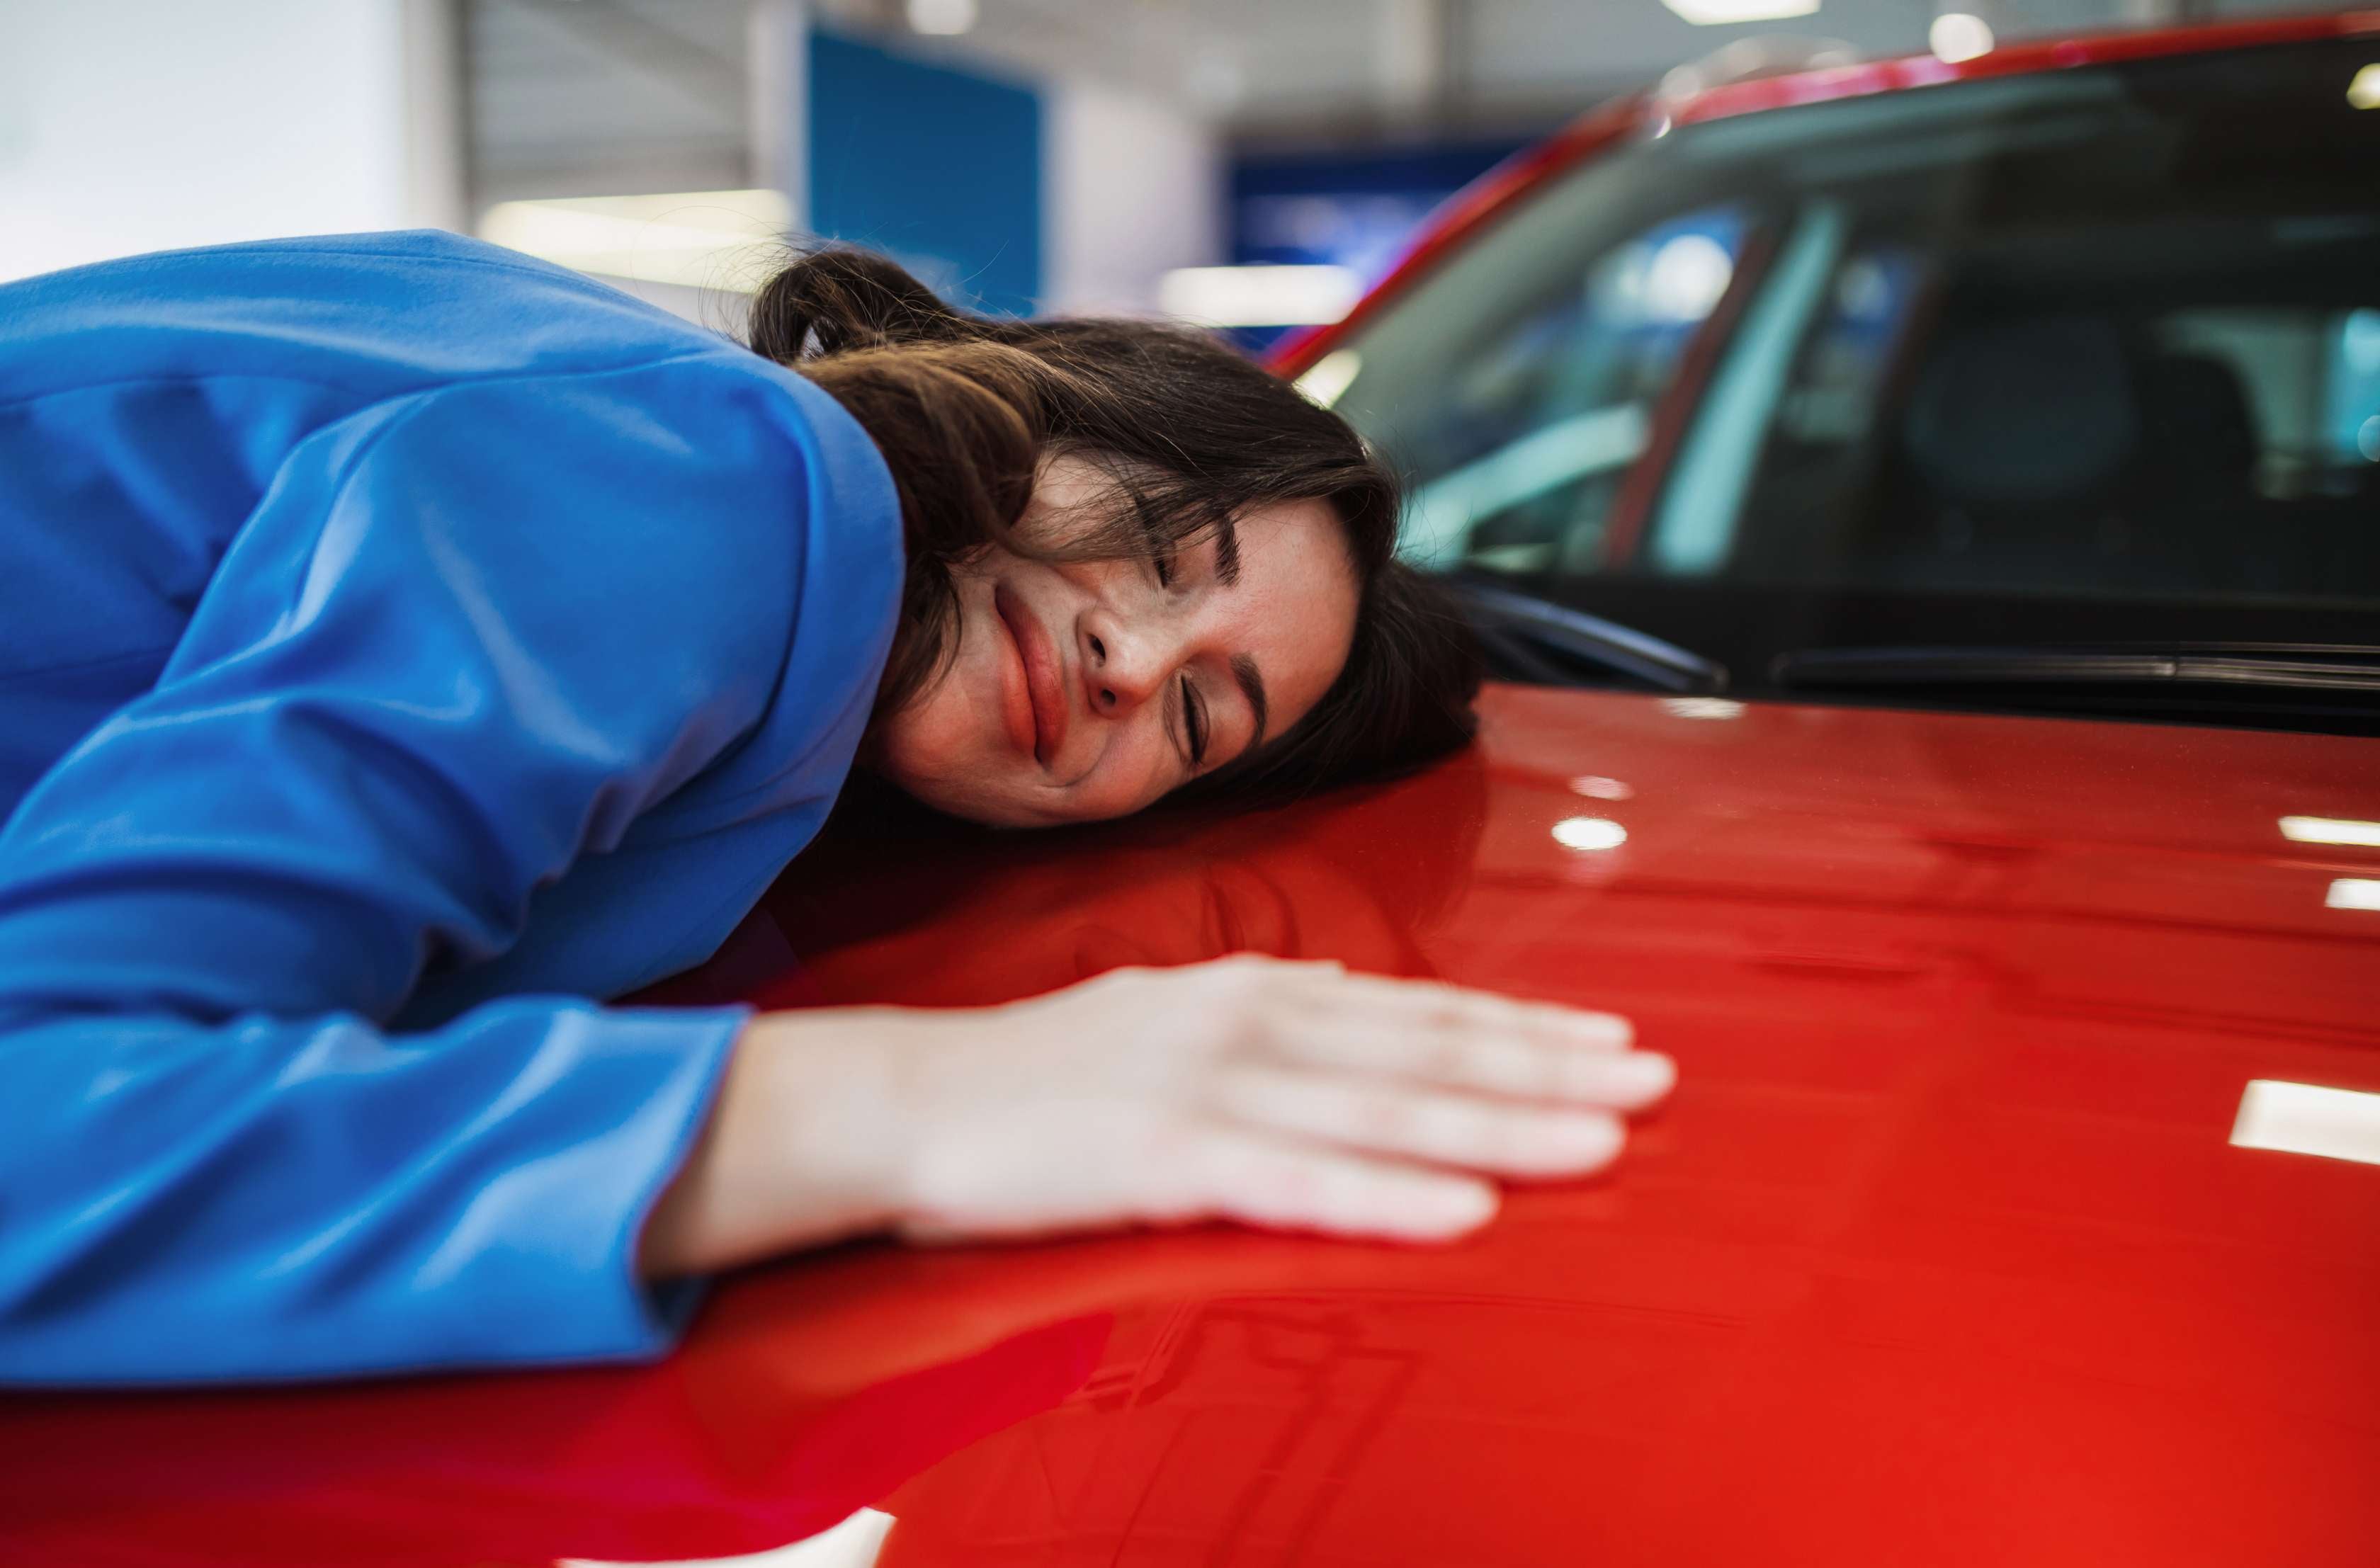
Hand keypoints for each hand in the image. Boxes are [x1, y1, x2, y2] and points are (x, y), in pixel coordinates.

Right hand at [640, 956, 1671, 1275]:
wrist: (905, 1099)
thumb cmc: (1036, 1074)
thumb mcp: (1165, 1018)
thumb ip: (1262, 1018)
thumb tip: (1345, 1005)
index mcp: (1252, 994)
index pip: (1417, 1013)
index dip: (1523, 1028)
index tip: (1612, 1041)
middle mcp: (1248, 1025)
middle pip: (1427, 1054)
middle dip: (1551, 1072)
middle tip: (1657, 1085)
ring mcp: (1209, 1088)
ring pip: (1386, 1113)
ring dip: (1503, 1130)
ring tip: (1603, 1146)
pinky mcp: (1163, 1158)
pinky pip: (1296, 1182)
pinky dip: (1386, 1196)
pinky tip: (1464, 1213)